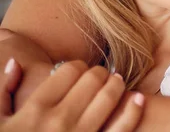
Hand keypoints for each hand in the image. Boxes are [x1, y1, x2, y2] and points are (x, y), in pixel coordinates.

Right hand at [0, 59, 143, 131]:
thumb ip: (5, 91)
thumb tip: (16, 63)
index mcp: (35, 110)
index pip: (70, 70)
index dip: (76, 66)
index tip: (76, 72)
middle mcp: (60, 121)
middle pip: (93, 79)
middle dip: (97, 73)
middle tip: (98, 76)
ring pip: (109, 96)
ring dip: (116, 84)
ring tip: (116, 82)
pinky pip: (122, 127)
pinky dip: (133, 110)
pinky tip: (137, 98)